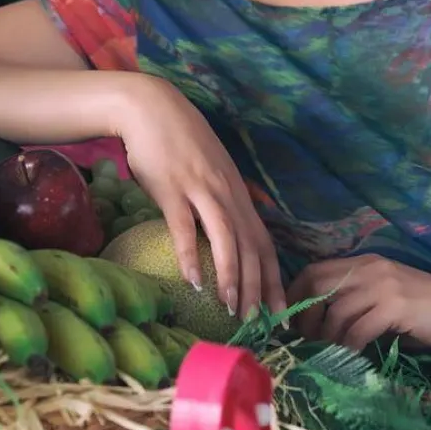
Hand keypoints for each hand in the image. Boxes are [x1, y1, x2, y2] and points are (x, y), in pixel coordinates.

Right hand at [114, 75, 285, 319]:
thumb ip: (219, 200)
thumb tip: (223, 235)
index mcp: (237, 193)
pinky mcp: (173, 188)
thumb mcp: (209, 171)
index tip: (279, 311)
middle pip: (250, 246)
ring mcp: (201, 190)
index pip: (263, 242)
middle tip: (259, 322)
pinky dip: (192, 255)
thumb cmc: (177, 141)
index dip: (273, 278)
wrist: (151, 107)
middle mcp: (227, 193)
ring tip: (233, 308)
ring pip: (226, 238)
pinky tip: (194, 280)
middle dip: (257, 287)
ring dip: (233, 275)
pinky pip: (186, 227)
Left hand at [286, 254, 430, 352]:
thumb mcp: (390, 297)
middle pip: (316, 286)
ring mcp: (383, 284)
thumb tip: (322, 324)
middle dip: (304, 317)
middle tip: (304, 341)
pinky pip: (357, 329)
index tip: (292, 323)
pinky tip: (351, 356)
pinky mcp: (396, 306)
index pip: (313, 271)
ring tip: (328, 353)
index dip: (296, 296)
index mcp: (366, 262)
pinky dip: (349, 347)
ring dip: (326, 337)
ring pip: (334, 311)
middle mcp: (370, 267)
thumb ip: (359, 302)